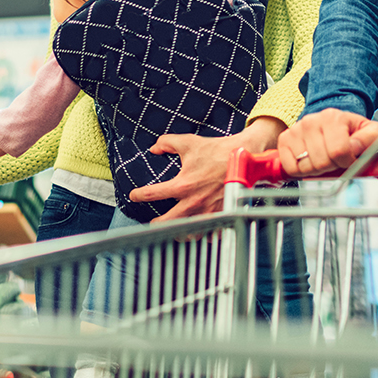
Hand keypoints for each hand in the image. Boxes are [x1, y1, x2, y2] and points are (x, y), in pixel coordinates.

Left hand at [130, 117, 285, 221]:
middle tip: (152, 223)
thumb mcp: (188, 143)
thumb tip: (153, 148)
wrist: (244, 158)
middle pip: (168, 222)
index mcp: (182, 185)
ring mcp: (208, 211)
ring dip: (180, 232)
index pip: (153, 194)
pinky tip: (199, 231)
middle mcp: (193, 202)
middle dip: (157, 224)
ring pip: (189, 232)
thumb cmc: (217, 150)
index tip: (134, 195)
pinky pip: (210, 232)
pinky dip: (204, 234)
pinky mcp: (221, 215)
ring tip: (174, 230)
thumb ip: (167, 143)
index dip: (139, 195)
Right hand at [277, 109, 377, 177]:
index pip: (339, 151)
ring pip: (306, 166)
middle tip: (336, 161)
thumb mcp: (371, 132)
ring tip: (323, 160)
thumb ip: (371, 138)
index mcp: (334, 118)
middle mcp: (312, 121)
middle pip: (322, 162)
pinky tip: (309, 162)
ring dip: (317, 170)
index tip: (350, 160)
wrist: (332, 124)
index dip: (347, 162)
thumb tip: (355, 147)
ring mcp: (296, 129)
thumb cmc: (351, 133)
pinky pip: (290, 166)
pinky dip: (300, 171)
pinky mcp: (284, 139)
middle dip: (332, 168)